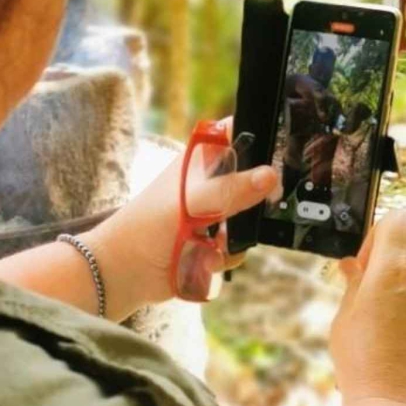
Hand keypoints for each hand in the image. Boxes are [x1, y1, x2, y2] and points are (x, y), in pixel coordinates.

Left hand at [84, 120, 280, 307]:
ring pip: (250, 218)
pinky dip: (225, 255)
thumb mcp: (194, 202)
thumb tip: (270, 177)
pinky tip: (205, 259)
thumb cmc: (147, 226)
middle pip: (255, 179)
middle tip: (245, 212)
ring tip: (213, 242)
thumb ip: (233, 189)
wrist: (124, 273)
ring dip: (237, 235)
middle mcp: (212, 183)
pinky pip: (239, 246)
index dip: (263, 137)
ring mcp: (215, 213)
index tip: (282, 154)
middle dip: (256, 201)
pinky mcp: (214, 242)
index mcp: (203, 159)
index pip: (240, 133)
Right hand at [331, 212, 405, 405]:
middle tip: (369, 308)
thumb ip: (354, 284)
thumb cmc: (364, 365)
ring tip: (386, 337)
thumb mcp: (345, 319)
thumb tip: (353, 266)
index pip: (400, 221)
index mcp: (395, 270)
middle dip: (388, 274)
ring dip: (404, 299)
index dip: (380, 236)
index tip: (366, 265)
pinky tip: (403, 348)